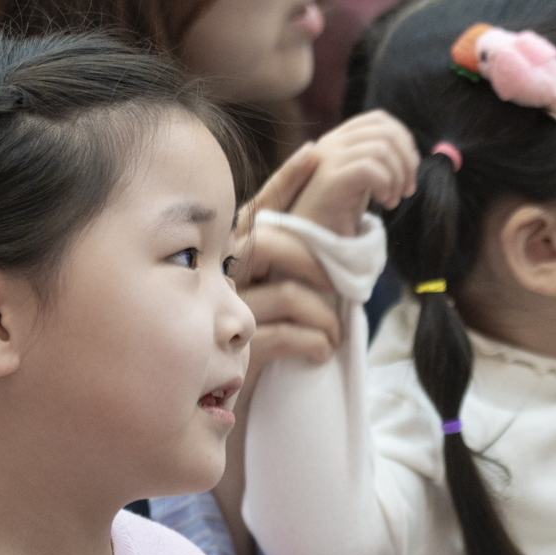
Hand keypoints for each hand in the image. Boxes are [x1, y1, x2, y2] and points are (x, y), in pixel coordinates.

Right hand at [238, 143, 344, 374]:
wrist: (215, 399)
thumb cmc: (247, 343)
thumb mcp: (262, 297)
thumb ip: (281, 265)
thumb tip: (327, 239)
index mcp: (229, 256)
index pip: (260, 209)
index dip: (286, 180)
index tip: (315, 155)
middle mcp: (222, 276)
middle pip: (273, 245)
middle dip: (317, 263)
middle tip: (340, 287)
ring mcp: (227, 313)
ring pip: (289, 294)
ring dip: (325, 316)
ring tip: (334, 334)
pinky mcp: (238, 351)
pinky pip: (288, 336)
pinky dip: (316, 345)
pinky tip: (321, 353)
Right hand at [287, 110, 418, 236]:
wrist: (308, 243)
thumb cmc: (335, 215)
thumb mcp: (358, 181)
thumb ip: (375, 161)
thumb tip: (409, 153)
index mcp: (338, 139)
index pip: (378, 119)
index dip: (403, 137)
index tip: (410, 166)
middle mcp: (331, 143)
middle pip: (385, 132)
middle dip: (407, 160)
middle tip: (407, 189)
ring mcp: (328, 159)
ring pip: (382, 148)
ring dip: (397, 176)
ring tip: (393, 200)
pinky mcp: (330, 179)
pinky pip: (370, 168)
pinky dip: (385, 185)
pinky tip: (383, 202)